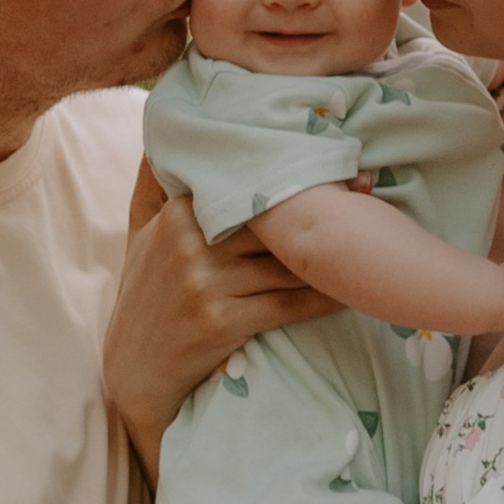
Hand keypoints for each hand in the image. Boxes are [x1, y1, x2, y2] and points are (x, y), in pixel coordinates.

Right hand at [103, 173, 340, 469]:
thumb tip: (162, 132)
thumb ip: (153, 186)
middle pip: (274, 225)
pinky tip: (350, 292)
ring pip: (286, 264)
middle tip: (368, 195)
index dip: (294, 182)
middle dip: (321, 213)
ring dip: (330, 257)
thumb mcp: (137, 235)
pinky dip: (324, 299)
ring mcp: (205, 283)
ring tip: (369, 241)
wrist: (134, 371)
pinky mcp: (221, 322)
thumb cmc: (143, 297)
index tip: (339, 166)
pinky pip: (289, 304)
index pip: (247, 192)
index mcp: (177, 214)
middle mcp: (190, 244)